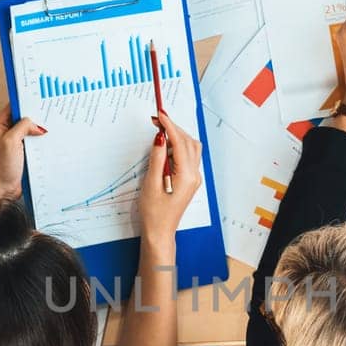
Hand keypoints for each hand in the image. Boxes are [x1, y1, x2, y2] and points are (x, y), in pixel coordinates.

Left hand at [0, 108, 45, 200]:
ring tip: (50, 128)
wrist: (2, 189)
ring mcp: (16, 141)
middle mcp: (8, 131)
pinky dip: (40, 141)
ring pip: (31, 130)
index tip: (39, 100)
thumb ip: (23, 127)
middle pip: (25, 117)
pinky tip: (48, 142)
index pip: (15, 105)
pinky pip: (34, 142)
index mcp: (0, 124)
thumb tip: (35, 124)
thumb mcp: (11, 141)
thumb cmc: (0, 168)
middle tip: (49, 114)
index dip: (26, 102)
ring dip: (39, 131)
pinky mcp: (23, 151)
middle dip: (36, 117)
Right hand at [137, 111, 201, 244]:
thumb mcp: (151, 184)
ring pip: (190, 148)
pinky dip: (177, 148)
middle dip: (173, 128)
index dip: (170, 126)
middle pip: (188, 142)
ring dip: (177, 137)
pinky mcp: (190, 180)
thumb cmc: (154, 213)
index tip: (160, 114)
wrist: (160, 232)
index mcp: (186, 176)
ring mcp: (194, 178)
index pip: (179, 143)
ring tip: (159, 133)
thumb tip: (159, 137)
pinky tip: (164, 149)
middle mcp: (194, 175)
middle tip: (156, 120)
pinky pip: (187, 157)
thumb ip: (156, 159)